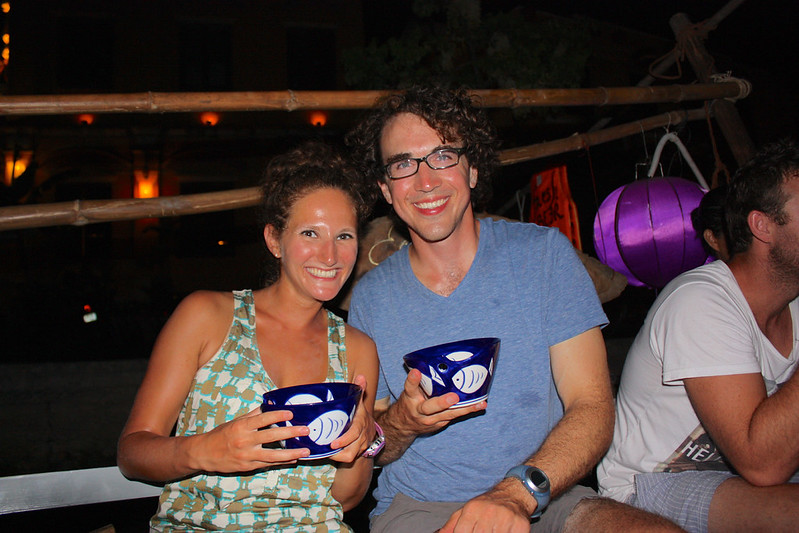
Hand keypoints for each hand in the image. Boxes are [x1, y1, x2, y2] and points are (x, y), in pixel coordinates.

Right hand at [192, 407, 310, 472]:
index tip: (290, 413)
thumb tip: (269, 405)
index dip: (277, 415)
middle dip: (291, 433)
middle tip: (306, 430)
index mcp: (242, 427)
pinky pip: (268, 464)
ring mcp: (247, 456)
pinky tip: (293, 459)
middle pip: (271, 437)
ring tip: (305, 451)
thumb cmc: (222, 434)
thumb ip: (253, 415)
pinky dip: (282, 462)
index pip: (262, 419)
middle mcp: (245, 441)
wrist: (204, 454)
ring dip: (291, 453)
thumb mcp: (236, 421)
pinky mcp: (248, 467)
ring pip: (273, 456)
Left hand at [329, 374, 374, 462]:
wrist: (371, 430)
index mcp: (361, 423)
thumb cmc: (360, 415)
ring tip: (326, 452)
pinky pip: (348, 459)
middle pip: (352, 448)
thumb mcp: (360, 403)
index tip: (333, 443)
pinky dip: (339, 458)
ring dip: (338, 456)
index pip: (355, 433)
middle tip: (326, 448)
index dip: (344, 440)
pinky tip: (329, 455)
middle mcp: (362, 436)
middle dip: (339, 450)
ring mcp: (361, 446)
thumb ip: (359, 390)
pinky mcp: (357, 453)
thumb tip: (361, 376)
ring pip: (350, 456)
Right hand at [394, 368, 485, 436]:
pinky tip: (479, 405)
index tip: (416, 372)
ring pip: (448, 414)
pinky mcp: (440, 424)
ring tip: (479, 404)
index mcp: (410, 398)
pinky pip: (454, 416)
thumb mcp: (410, 391)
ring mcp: (430, 419)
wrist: (404, 425)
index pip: (410, 388)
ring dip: (465, 409)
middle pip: (430, 407)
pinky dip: (467, 410)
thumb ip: (421, 380)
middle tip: (454, 397)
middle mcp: (419, 410)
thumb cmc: (411, 402)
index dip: (413, 380)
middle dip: (442, 402)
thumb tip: (438, 361)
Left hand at [438, 484, 531, 532]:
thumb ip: (451, 525)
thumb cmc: (486, 506)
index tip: (471, 532)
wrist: (513, 494)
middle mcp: (488, 512)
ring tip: (492, 530)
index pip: (461, 532)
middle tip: (483, 531)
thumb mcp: (466, 511)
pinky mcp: (520, 525)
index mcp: (472, 509)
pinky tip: (503, 531)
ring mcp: (505, 519)